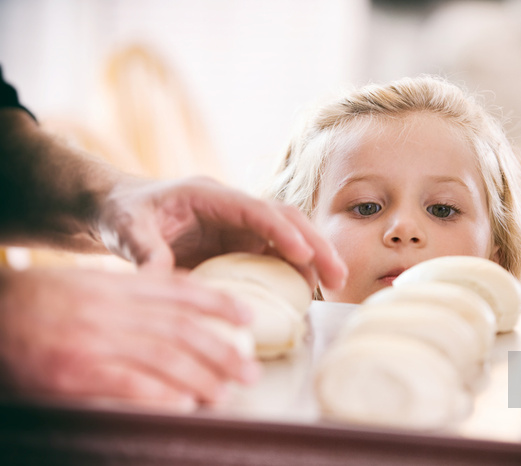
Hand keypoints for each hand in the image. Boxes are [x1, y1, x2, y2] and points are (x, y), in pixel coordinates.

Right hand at [0, 267, 259, 409]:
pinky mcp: (75, 373)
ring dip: (202, 377)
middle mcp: (114, 311)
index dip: (220, 305)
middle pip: (182, 330)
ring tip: (227, 392)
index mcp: (118, 286)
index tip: (249, 317)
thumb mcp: (90, 282)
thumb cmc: (40, 300)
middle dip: (222, 350)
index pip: (182, 292)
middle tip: (251, 368)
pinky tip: (184, 405)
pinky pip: (127, 385)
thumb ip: (133, 288)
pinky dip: (159, 395)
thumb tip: (179, 294)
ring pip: (164, 358)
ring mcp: (95, 341)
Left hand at [96, 176, 346, 288]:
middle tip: (337, 275)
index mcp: (209, 196)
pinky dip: (294, 272)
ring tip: (334, 285)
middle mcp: (232, 209)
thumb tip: (162, 283)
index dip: (280, 230)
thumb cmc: (125, 214)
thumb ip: (145, 253)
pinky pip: (274, 257)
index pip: (254, 209)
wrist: (122, 213)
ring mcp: (239, 228)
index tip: (303, 253)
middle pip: (284, 219)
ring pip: (287, 237)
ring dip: (313, 258)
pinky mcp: (240, 246)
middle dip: (314, 244)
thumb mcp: (127, 230)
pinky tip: (306, 294)